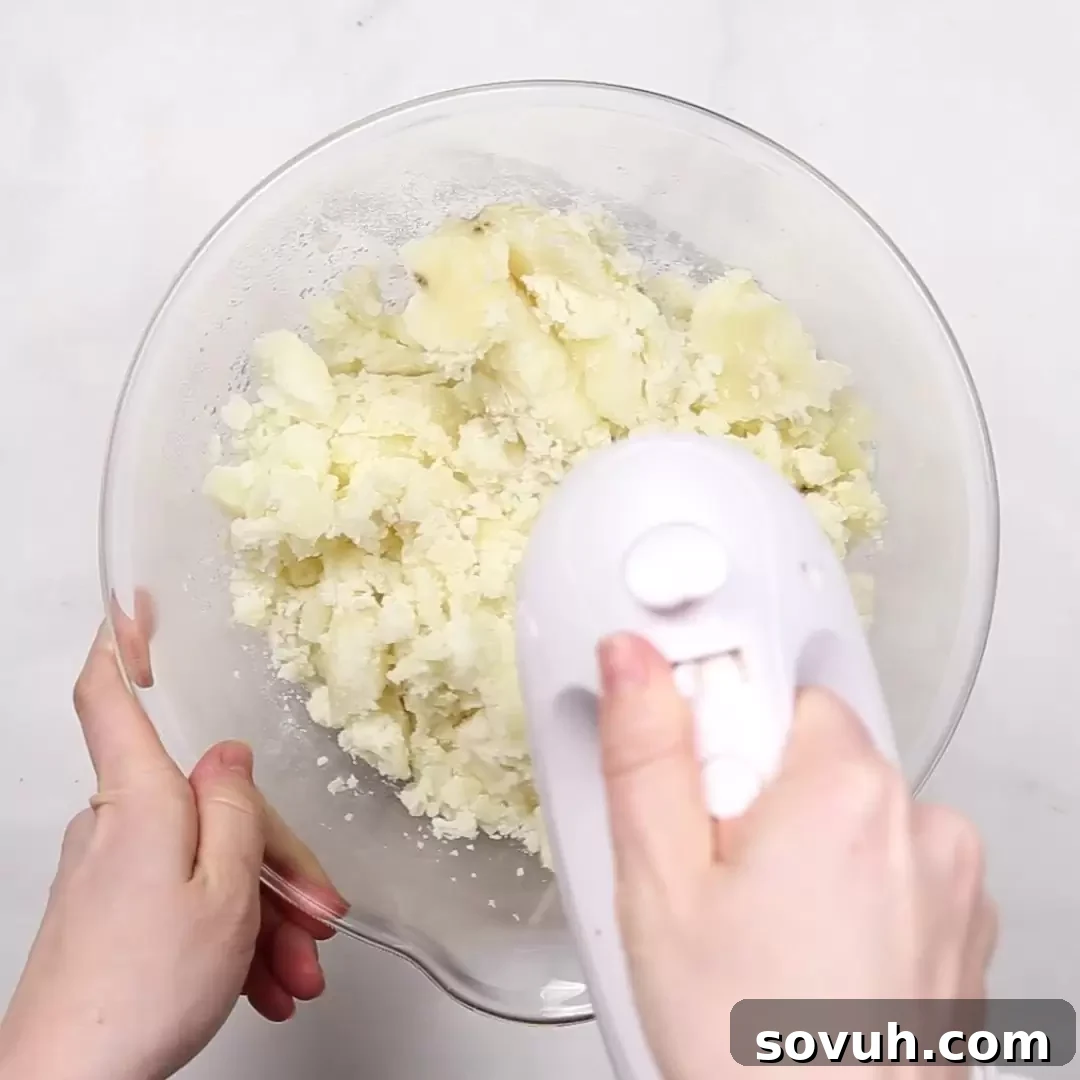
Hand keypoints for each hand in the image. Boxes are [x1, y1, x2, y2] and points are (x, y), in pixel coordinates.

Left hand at [0, 622, 347, 1079]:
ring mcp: (111, 872)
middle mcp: (118, 825)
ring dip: (261, 916)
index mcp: (140, 801)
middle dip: (271, 862)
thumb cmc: (143, 988)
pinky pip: (185, 901)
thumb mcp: (223, 890)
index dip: (120, 644)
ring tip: (295, 972)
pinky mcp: (111, 913)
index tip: (132, 601)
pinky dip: (231, 937)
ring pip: (207, 865)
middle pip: (205, 806)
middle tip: (315, 919)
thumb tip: (230, 757)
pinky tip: (266, 982)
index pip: (109, 698)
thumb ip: (235, 811)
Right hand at [596, 633, 995, 1079]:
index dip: (715, 741)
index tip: (696, 804)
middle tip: (717, 881)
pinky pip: (889, 866)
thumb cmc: (748, 1045)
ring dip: (800, 845)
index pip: (772, 688)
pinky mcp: (959, 924)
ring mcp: (949, 878)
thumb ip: (644, 753)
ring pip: (845, 811)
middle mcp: (919, 821)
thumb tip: (634, 658)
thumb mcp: (660, 886)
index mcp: (846, 788)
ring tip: (760, 929)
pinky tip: (806, 953)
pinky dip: (848, 890)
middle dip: (752, 795)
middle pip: (808, 751)